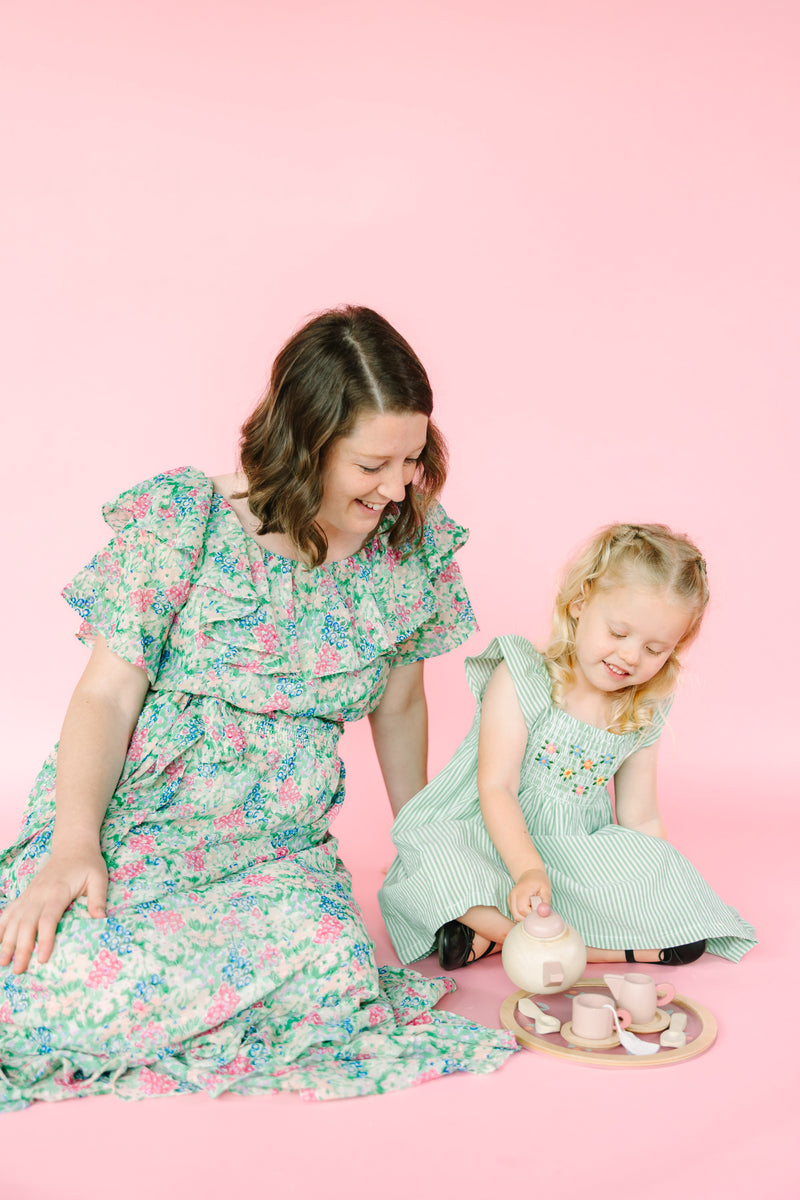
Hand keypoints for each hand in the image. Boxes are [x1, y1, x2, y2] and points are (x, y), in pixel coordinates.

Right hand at [0, 846, 107, 973]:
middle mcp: (39, 894)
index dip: (44, 939)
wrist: (72, 846)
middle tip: (19, 970)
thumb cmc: (87, 864)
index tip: (42, 959)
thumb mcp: (98, 878)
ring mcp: (29, 895)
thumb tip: (101, 920)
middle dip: (21, 948)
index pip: (48, 919)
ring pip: (13, 920)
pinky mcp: (25, 895)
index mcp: (57, 892)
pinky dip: (1, 927)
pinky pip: (9, 912)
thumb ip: (98, 898)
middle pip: (26, 924)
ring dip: (6, 941)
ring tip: (3, 962)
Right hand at [508, 868, 551, 921]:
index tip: (539, 910)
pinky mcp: (510, 902)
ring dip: (525, 917)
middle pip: (517, 915)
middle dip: (528, 918)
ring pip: (515, 916)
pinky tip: (529, 908)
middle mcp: (513, 895)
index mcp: (521, 891)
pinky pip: (515, 914)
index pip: (522, 910)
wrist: (530, 873)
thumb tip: (544, 913)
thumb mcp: (546, 889)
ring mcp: (510, 899)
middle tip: (537, 910)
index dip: (532, 914)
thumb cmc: (539, 881)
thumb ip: (545, 902)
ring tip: (533, 908)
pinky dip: (522, 915)